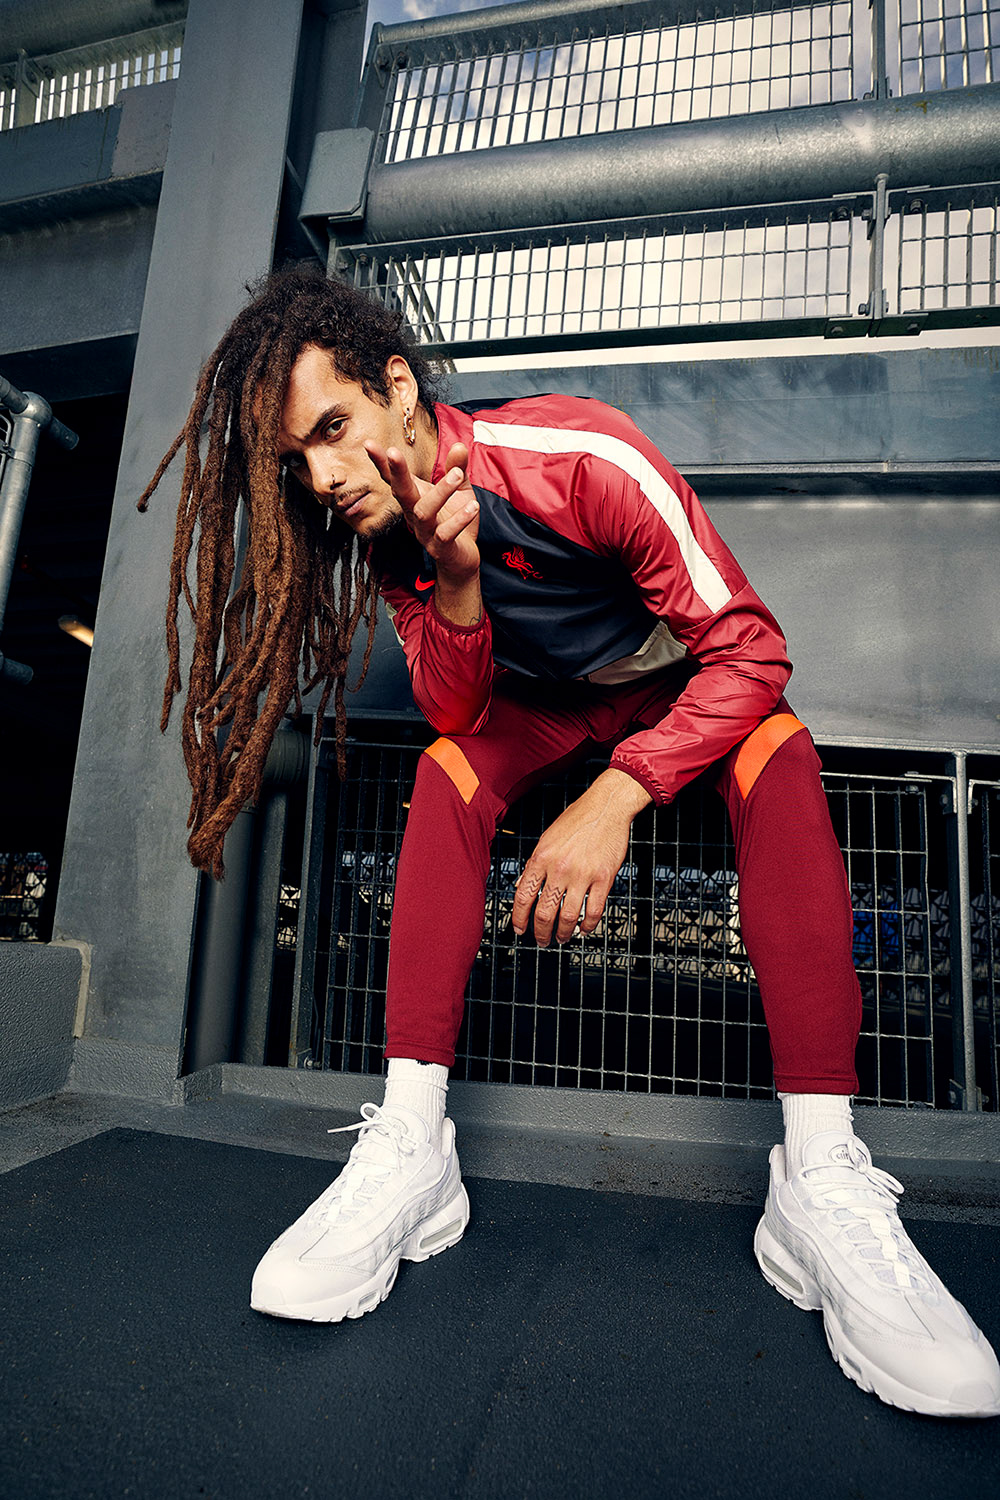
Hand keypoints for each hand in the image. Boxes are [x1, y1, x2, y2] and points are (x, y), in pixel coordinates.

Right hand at [366, 440, 478, 586]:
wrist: (461, 559)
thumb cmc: (455, 520)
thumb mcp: (459, 490)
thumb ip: (457, 468)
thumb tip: (460, 444)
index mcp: (415, 498)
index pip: (394, 478)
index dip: (381, 462)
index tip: (368, 443)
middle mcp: (414, 514)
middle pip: (401, 493)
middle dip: (397, 473)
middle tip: (394, 452)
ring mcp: (425, 532)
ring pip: (424, 512)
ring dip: (440, 492)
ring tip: (457, 474)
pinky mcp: (440, 548)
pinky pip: (445, 534)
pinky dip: (459, 520)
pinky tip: (473, 506)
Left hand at [511, 769, 651, 946]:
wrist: (607, 806)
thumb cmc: (577, 819)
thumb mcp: (547, 838)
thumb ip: (534, 863)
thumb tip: (523, 885)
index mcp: (541, 857)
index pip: (523, 896)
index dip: (519, 918)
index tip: (520, 929)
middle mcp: (559, 868)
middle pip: (544, 912)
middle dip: (540, 933)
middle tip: (541, 940)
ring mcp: (582, 874)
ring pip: (568, 917)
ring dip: (563, 934)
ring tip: (562, 938)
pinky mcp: (604, 878)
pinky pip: (594, 911)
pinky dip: (588, 926)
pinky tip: (584, 929)